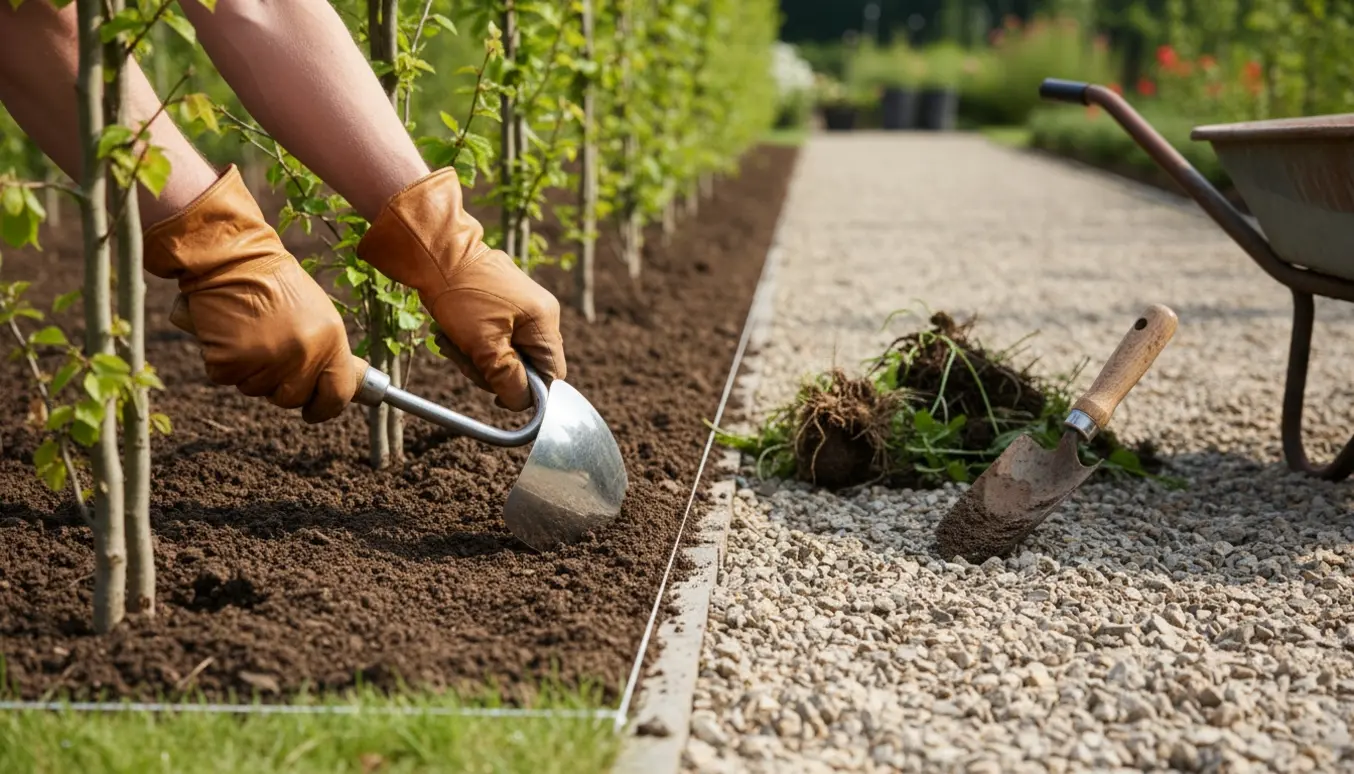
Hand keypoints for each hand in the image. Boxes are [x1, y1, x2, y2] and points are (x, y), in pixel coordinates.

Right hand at [145, 166, 358, 422]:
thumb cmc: (275, 283)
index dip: (325, 408)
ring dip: (250, 369)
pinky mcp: (230, 362)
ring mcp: (266, 360)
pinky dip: (223, 360)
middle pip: (291, 397)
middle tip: (269, 352)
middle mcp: (303, 354)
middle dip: (280, 384)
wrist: (231, 257)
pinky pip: (227, 377)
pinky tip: (228, 332)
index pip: (337, 394)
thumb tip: (338, 389)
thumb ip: (325, 352)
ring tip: (249, 331)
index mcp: (331, 340)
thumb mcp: (317, 314)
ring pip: (256, 389)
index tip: (314, 411)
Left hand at [357, 168, 565, 410]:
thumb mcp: (484, 346)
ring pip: (505, 353)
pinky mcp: (501, 303)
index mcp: (544, 321)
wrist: (433, 250)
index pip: (552, 374)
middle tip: (465, 359)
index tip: (497, 394)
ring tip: (450, 340)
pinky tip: (451, 331)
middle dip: (492, 370)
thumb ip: (509, 380)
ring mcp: (521, 306)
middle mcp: (540, 313)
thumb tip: (524, 405)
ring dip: (476, 357)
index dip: (527, 391)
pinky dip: (471, 342)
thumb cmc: (460, 295)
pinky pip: (493, 336)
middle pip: (527, 366)